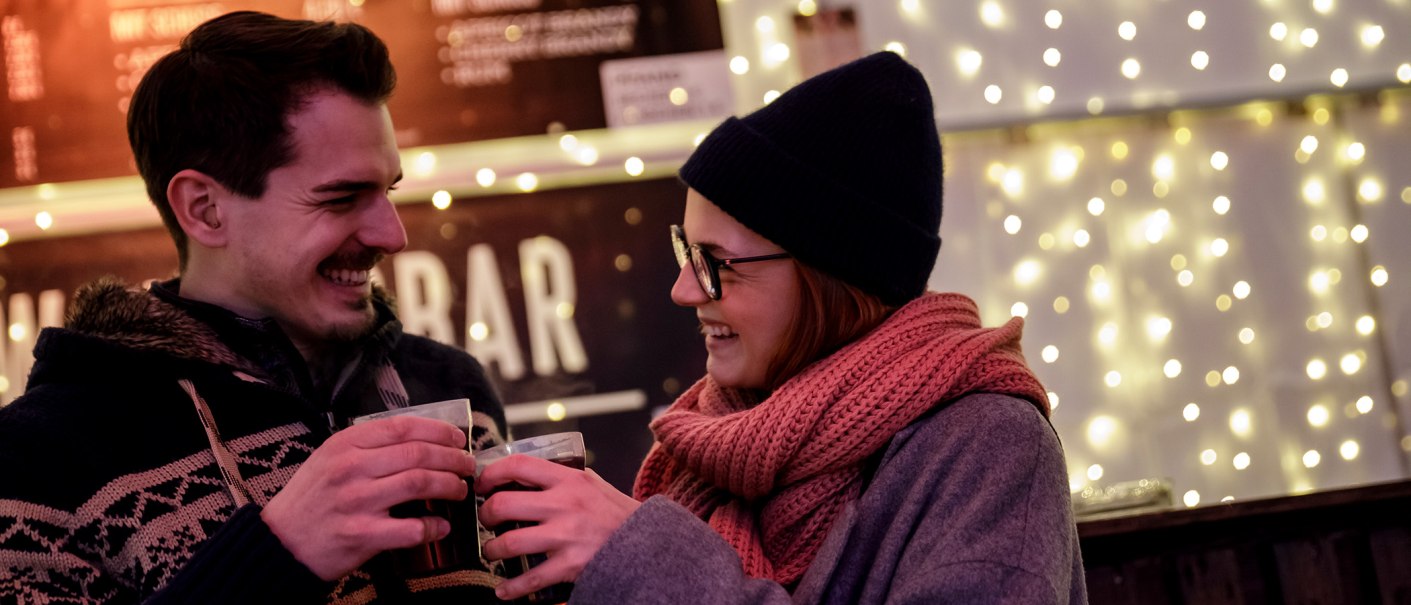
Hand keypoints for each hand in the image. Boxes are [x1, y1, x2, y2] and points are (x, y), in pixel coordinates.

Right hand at [261, 416, 477, 579]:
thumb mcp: (330, 458)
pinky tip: (442, 526)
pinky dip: (433, 527)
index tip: (457, 439)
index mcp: (345, 444)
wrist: (280, 542)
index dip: (439, 431)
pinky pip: (410, 528)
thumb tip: (419, 439)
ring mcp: (357, 501)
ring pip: (420, 484)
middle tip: (467, 466)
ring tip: (459, 491)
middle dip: (453, 458)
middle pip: (419, 454)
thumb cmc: (311, 499)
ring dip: (449, 487)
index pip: (404, 427)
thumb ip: (367, 445)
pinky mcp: (361, 534)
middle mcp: (351, 468)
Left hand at [475, 455, 640, 600]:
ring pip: (509, 543)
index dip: (491, 474)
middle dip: (485, 515)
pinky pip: (530, 578)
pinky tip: (503, 589)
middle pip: (504, 504)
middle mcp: (564, 504)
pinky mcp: (569, 565)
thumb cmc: (613, 512)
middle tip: (486, 520)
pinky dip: (511, 587)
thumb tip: (521, 476)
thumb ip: (559, 478)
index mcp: (568, 479)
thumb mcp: (589, 482)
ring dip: (491, 550)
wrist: (644, 541)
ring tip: (492, 552)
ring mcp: (565, 536)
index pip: (518, 465)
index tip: (482, 484)